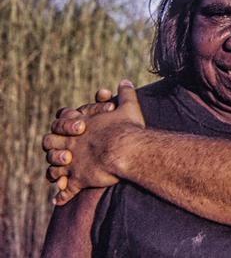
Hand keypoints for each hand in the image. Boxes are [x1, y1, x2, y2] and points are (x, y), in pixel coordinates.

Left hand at [43, 79, 145, 203]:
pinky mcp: (79, 179)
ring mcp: (73, 162)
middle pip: (50, 144)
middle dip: (55, 147)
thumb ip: (125, 93)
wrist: (127, 150)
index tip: (76, 126)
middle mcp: (71, 143)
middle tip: (66, 151)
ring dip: (56, 171)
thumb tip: (126, 81)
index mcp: (80, 125)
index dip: (65, 122)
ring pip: (54, 168)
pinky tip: (59, 199)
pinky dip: (61, 195)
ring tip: (60, 176)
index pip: (61, 119)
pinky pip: (66, 190)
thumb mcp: (128, 106)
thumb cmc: (127, 128)